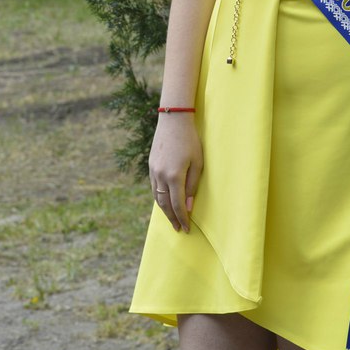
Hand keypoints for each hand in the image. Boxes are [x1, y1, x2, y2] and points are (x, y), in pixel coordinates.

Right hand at [148, 115, 202, 233]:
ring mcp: (154, 171)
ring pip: (157, 197)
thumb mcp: (198, 163)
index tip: (187, 229)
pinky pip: (153, 187)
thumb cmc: (190, 140)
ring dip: (164, 210)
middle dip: (172, 218)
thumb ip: (192, 186)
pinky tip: (164, 201)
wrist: (173, 120)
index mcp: (174, 176)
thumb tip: (189, 206)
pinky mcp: (151, 166)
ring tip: (172, 219)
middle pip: (165, 205)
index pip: (178, 205)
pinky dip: (159, 197)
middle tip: (179, 229)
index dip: (183, 218)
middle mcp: (161, 176)